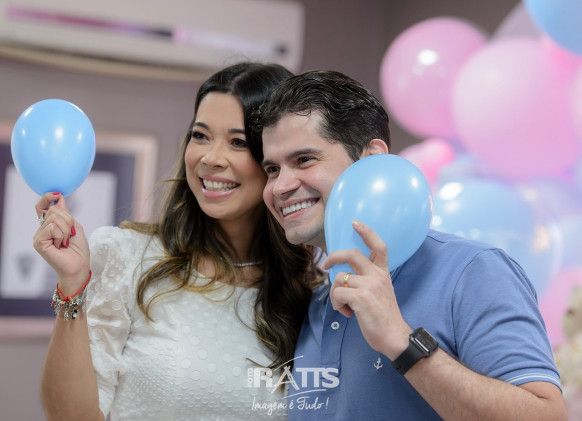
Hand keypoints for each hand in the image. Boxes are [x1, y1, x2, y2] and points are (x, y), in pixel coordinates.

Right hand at [33, 192, 89, 293]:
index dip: (47, 197)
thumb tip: (59, 197)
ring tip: (66, 241)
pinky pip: (51, 227)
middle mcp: (42, 229)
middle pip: (54, 210)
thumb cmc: (78, 249)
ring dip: (66, 229)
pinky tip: (61, 245)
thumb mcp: (74, 226)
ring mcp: (39, 236)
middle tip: (70, 234)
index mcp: (50, 224)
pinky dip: (61, 235)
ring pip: (54, 218)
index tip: (57, 194)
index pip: (42, 206)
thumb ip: (65, 213)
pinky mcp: (38, 242)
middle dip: (68, 220)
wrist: (79, 265)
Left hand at [322, 220, 410, 359]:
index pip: (378, 246)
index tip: (355, 223)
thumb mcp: (381, 292)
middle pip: (351, 254)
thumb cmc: (384, 317)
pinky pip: (337, 294)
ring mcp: (369, 286)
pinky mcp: (360, 298)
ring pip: (339, 279)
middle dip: (334, 256)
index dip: (366, 232)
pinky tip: (347, 314)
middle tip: (326, 265)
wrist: (394, 337)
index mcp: (383, 273)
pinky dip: (337, 305)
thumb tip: (345, 277)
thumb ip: (367, 280)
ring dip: (336, 294)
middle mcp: (377, 276)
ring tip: (345, 307)